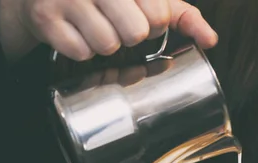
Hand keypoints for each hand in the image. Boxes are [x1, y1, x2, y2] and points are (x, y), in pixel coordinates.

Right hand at [0, 0, 217, 61]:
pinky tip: (77, 33)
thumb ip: (182, 14)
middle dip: (129, 36)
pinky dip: (81, 50)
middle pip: (134, 33)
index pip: (159, 16)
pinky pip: (80, 53)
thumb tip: (211, 40)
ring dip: (104, 45)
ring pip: (106, 46)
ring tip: (96, 27)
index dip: (153, 24)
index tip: (140, 15)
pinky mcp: (45, 17)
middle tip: (118, 25)